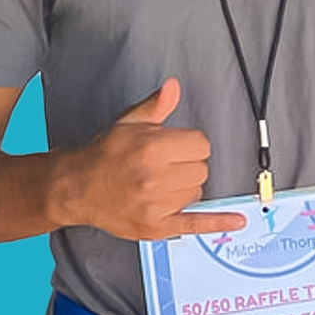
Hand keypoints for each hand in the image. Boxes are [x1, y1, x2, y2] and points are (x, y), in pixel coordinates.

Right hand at [51, 78, 246, 238]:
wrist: (77, 188)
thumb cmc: (104, 155)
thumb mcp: (129, 123)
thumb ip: (156, 106)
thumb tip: (173, 87)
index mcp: (152, 148)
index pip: (201, 145)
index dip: (190, 145)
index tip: (177, 148)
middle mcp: (155, 177)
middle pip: (202, 169)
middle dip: (187, 166)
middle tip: (164, 167)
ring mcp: (155, 204)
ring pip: (197, 193)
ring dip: (185, 188)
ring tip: (159, 184)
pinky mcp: (155, 227)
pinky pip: (195, 223)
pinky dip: (218, 222)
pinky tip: (237, 221)